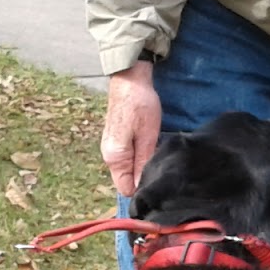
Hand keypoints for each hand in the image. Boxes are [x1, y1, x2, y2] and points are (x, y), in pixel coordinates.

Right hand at [102, 60, 161, 196]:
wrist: (130, 80)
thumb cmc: (140, 105)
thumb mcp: (148, 136)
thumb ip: (144, 163)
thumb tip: (143, 187)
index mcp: (115, 158)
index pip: (127, 189)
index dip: (143, 188)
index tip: (158, 179)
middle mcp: (109, 156)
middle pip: (127, 180)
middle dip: (143, 178)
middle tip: (160, 166)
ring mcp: (111, 149)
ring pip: (128, 169)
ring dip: (142, 166)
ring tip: (155, 153)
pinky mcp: (116, 141)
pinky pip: (128, 159)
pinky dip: (138, 157)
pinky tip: (149, 147)